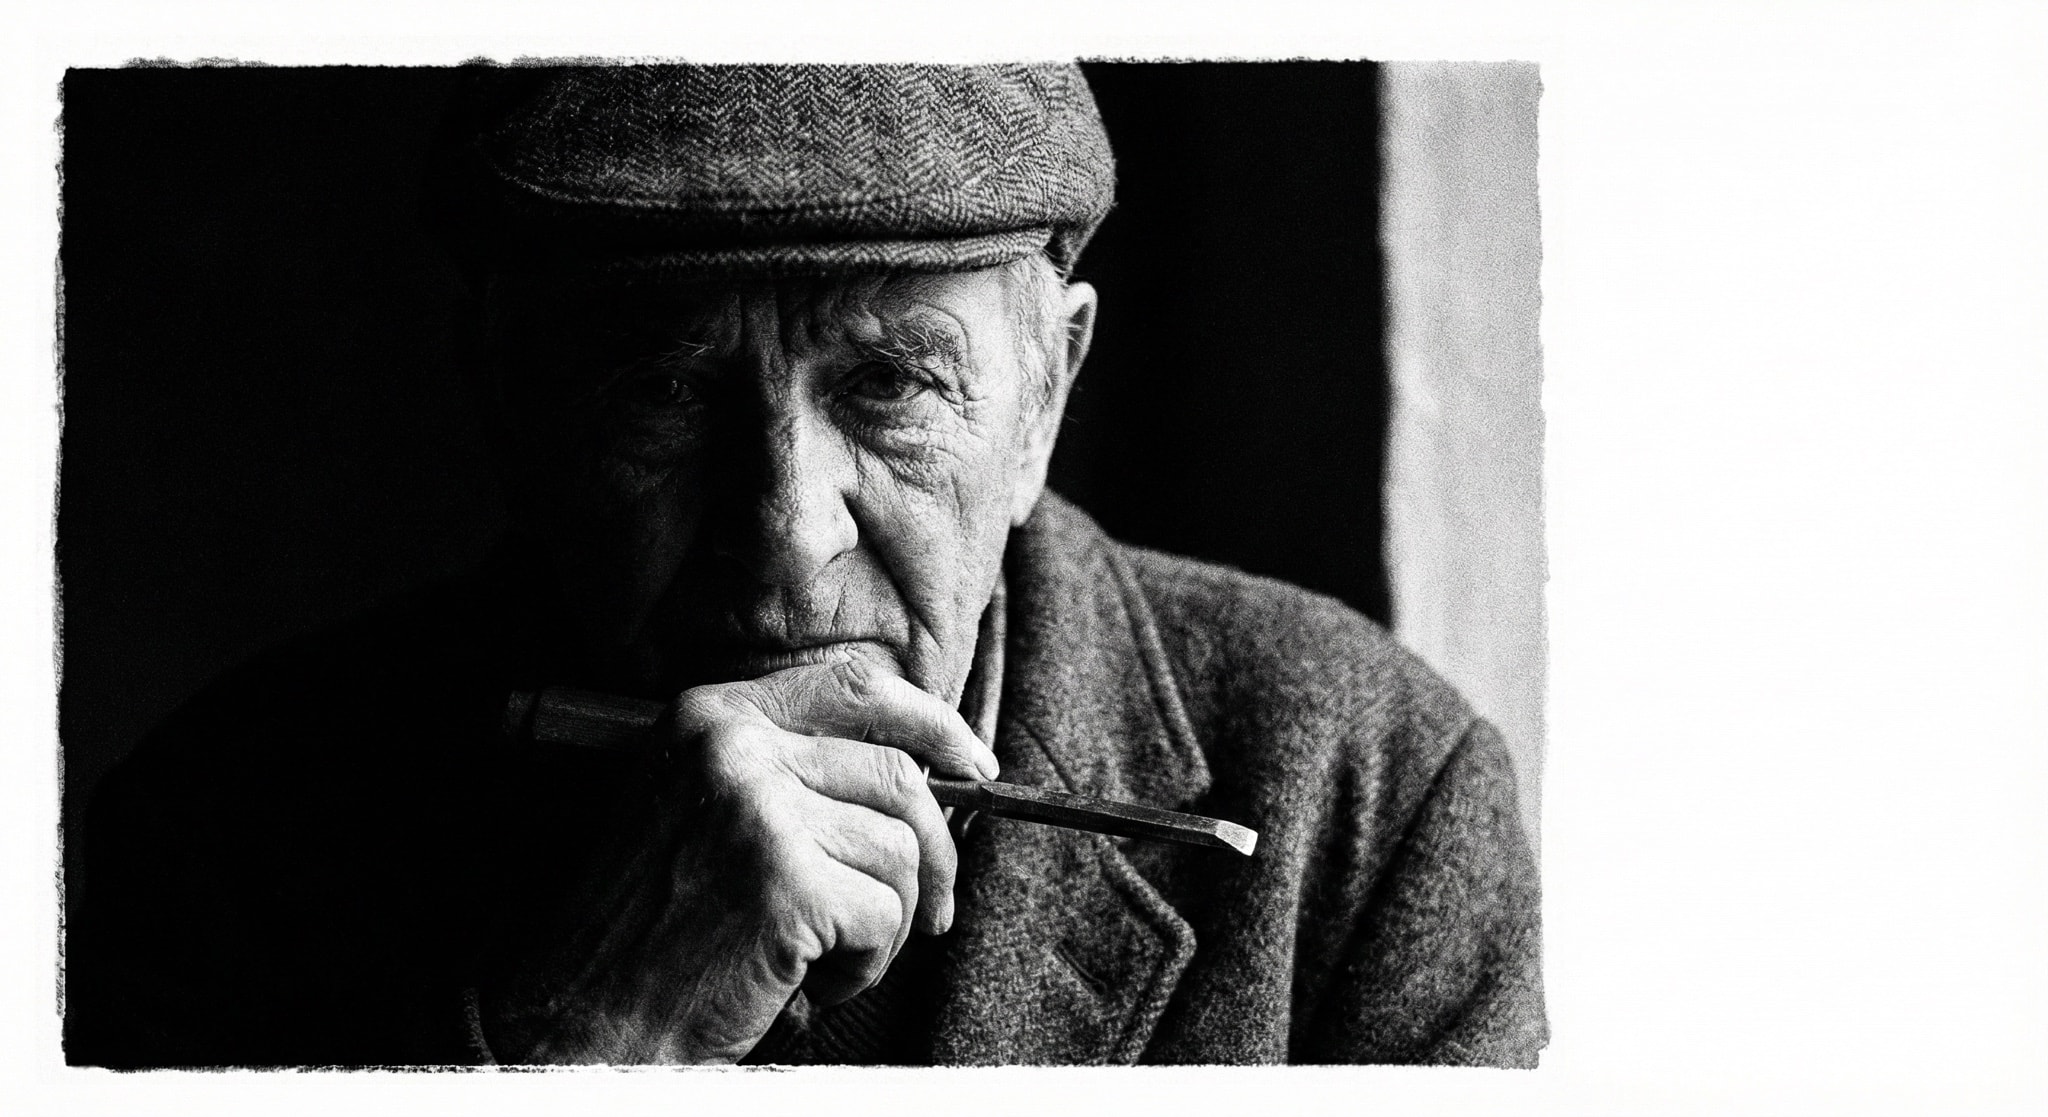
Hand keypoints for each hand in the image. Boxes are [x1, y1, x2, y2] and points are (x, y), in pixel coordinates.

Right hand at [476, 658, 999, 1063]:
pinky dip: (862, 968)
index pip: (855, 687)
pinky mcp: (781, 880)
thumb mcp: (706, 815)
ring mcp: (755, 808)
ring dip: (883, 927)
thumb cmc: (651, 932)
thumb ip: (795, 776)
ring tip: (820, 961)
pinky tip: (804, 983)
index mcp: (710, 715)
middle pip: (897, 776)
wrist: (574, 1019)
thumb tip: (930, 774)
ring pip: (899, 853)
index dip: (932, 724)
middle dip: (934, 855)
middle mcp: (732, 746)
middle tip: (929, 916)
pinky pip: (884, 916)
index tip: (975, 767)